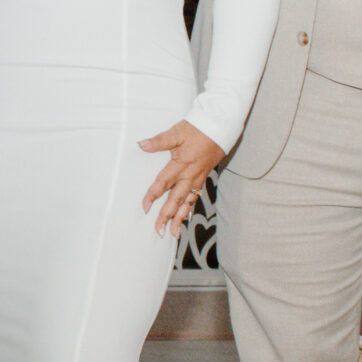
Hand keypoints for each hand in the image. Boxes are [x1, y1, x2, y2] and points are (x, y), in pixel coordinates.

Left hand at [138, 120, 223, 234]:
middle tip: (159, 231)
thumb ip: (159, 141)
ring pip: (187, 202)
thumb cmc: (198, 129)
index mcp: (181, 164)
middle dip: (167, 216)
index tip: (145, 206)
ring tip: (173, 233)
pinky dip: (189, 209)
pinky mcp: (202, 177)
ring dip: (179, 218)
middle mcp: (190, 175)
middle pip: (176, 199)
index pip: (163, 183)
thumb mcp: (177, 132)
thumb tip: (142, 145)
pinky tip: (184, 218)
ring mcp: (197, 178)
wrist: (220, 128)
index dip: (153, 195)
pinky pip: (195, 197)